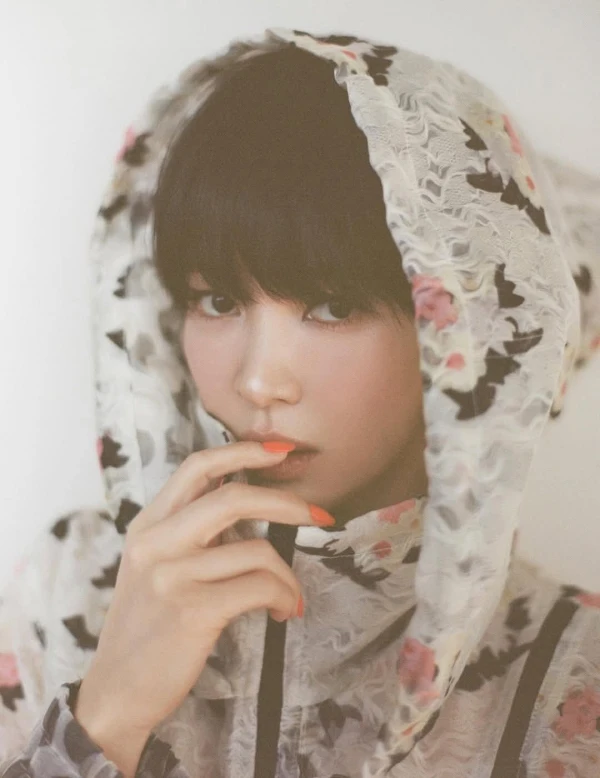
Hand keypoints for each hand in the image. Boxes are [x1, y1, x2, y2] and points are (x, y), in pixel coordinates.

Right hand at [73, 441, 333, 747]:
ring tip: (290, 596)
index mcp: (149, 523)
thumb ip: (190, 529)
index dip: (244, 450)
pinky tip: (284, 612)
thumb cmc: (148, 624)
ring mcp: (173, 575)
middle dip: (287, 503)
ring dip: (289, 575)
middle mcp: (157, 541)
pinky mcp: (193, 610)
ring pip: (258, 550)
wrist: (117, 689)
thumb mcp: (154, 564)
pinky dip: (284, 597)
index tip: (282, 451)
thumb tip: (248, 499)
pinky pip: (260, 587)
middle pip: (235, 497)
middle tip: (320, 514)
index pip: (198, 466)